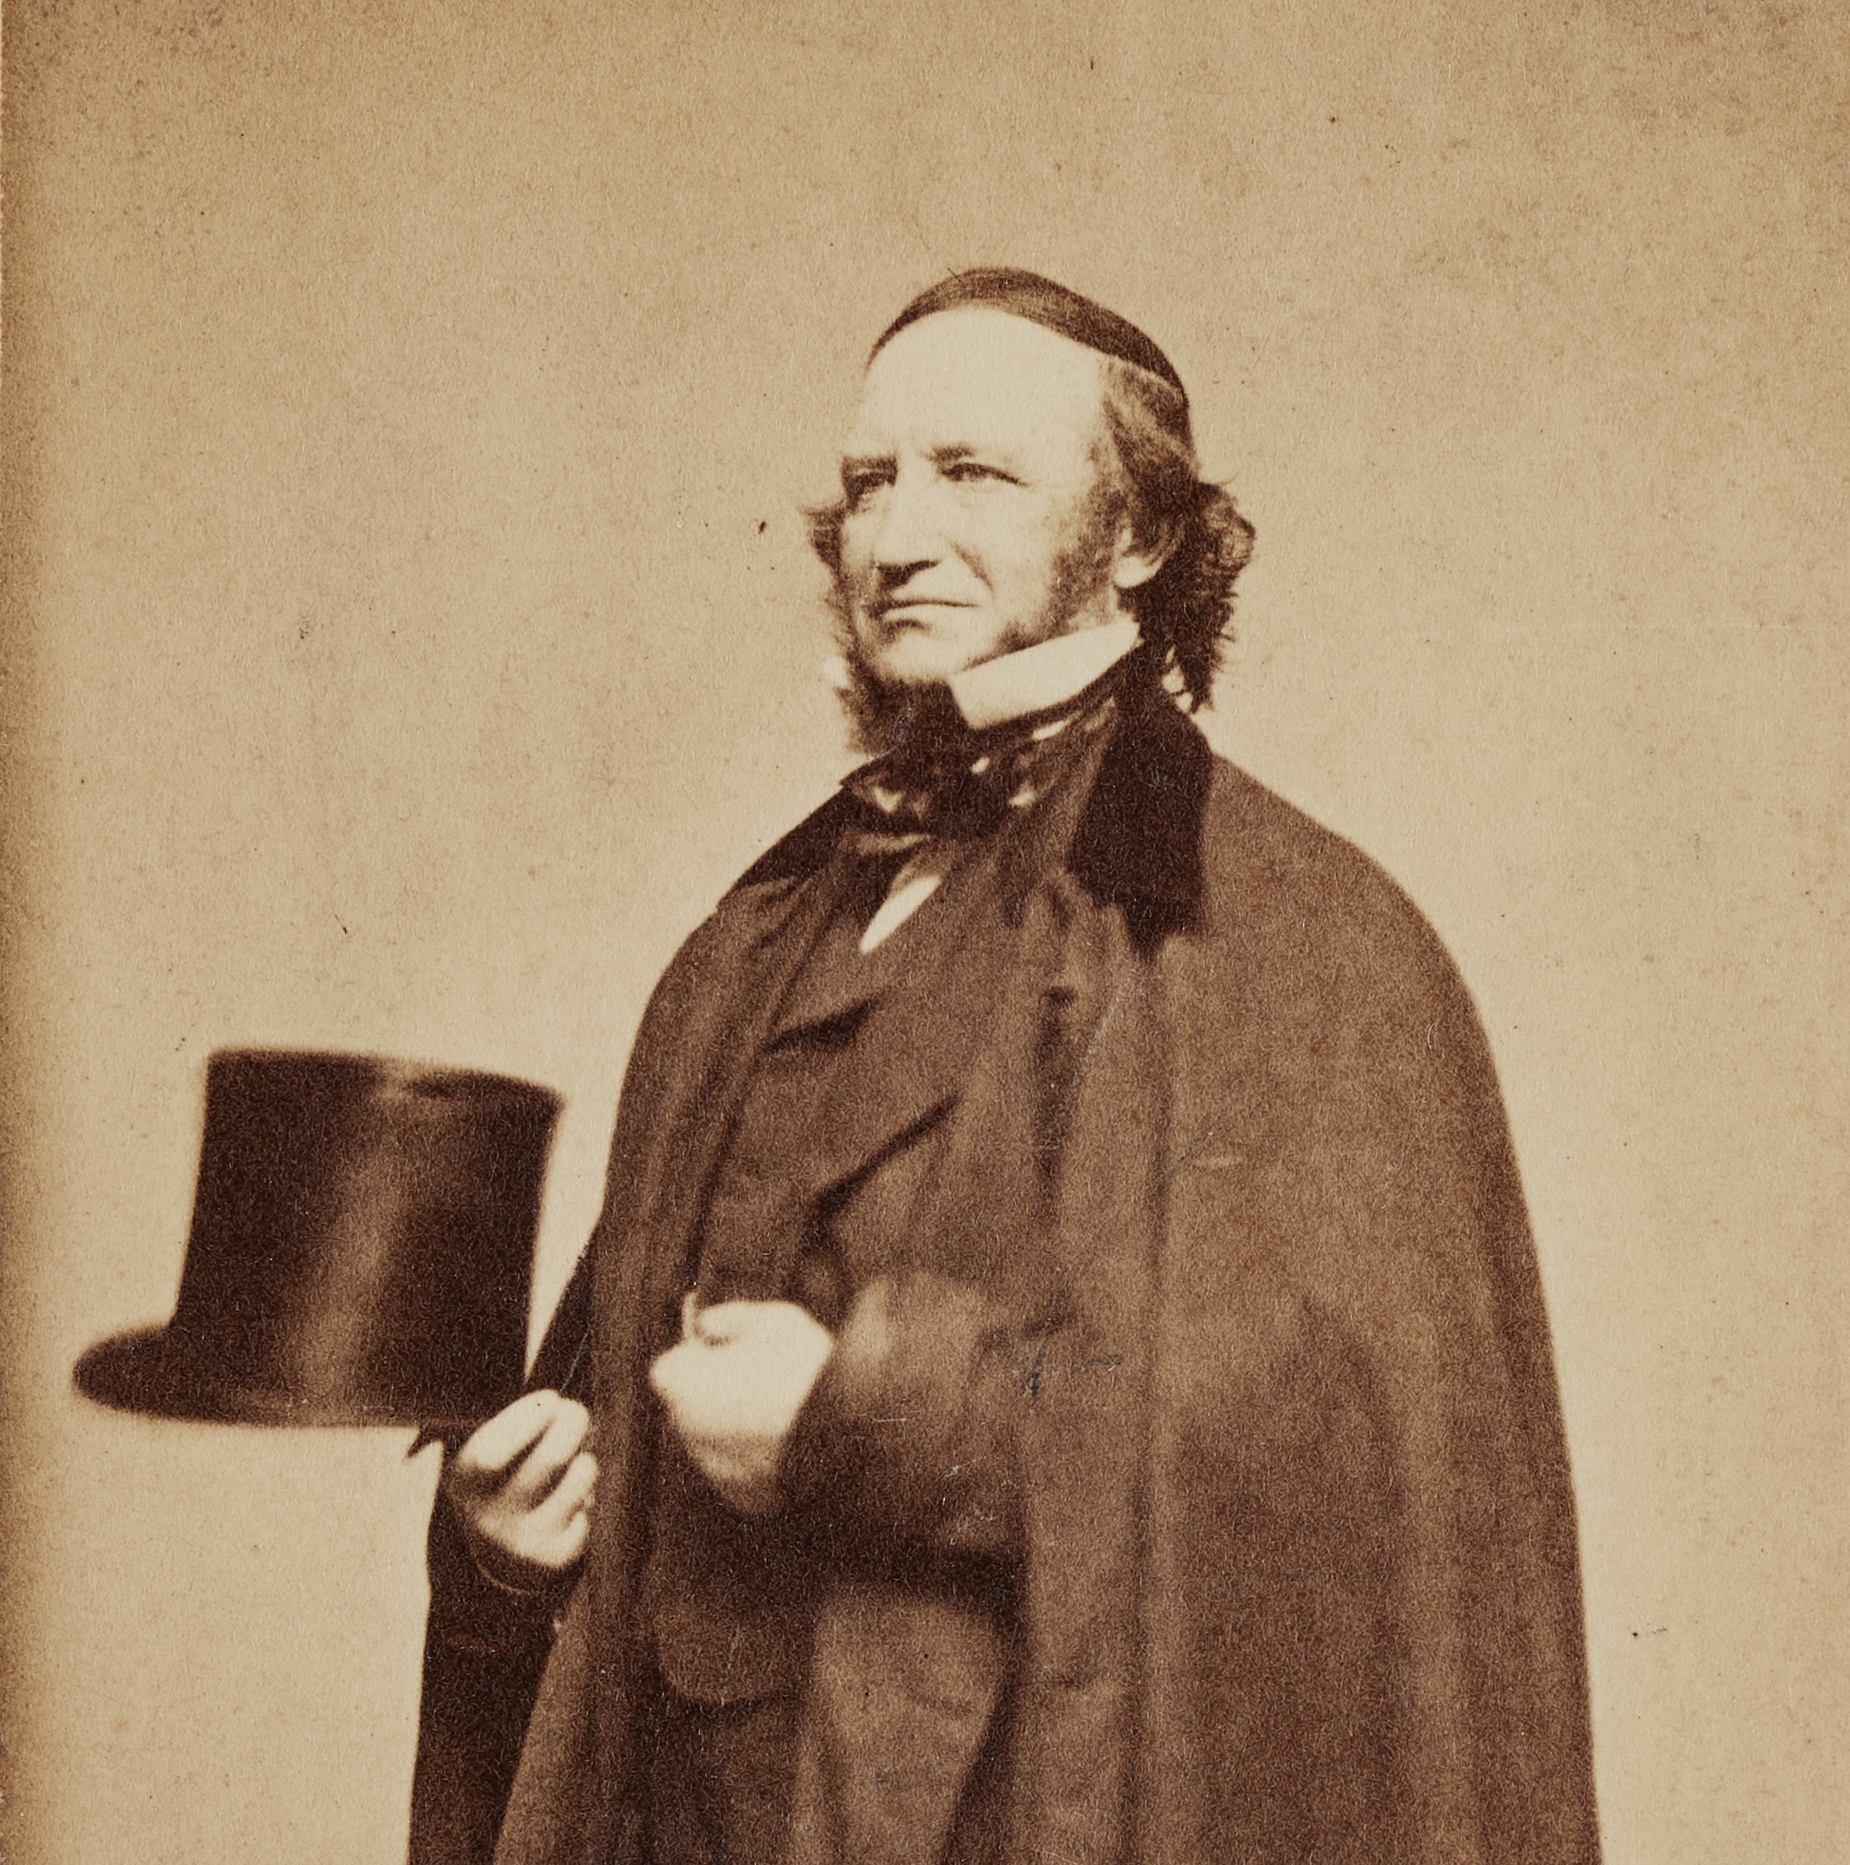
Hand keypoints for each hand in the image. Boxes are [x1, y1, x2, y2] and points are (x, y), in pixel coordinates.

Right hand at [441, 1389, 596, 1591]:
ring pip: (578, 1478)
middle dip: (571, 1424)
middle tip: (575, 1411)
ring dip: (584, 1460)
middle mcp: (488, 1518)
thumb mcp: (488, 1450)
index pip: (490, 1454)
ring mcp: (522, 1540)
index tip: (551, 1398)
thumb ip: (513, 1425)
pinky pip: (588, 1510)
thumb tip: (559, 1406)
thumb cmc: (501, 1478)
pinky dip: (587, 1495)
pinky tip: (571, 1500)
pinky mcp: (553, 1556)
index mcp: (463, 1484)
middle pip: (551, 1459)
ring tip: (574, 1461)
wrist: (499, 1553)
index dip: (525, 1420)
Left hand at [648, 1297, 834, 1516]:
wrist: (845, 1436)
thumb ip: (731, 1318)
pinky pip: (743, 1474)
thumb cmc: (804, 1368)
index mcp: (683, 1382)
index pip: (672, 1367)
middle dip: (715, 1394)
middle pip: (691, 1407)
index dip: (700, 1358)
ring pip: (717, 1442)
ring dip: (738, 1428)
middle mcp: (687, 1430)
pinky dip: (759, 1460)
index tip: (729, 1351)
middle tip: (763, 1379)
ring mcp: (713, 1469)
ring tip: (787, 1411)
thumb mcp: (773, 1319)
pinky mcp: (742, 1498)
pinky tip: (793, 1442)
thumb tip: (708, 1324)